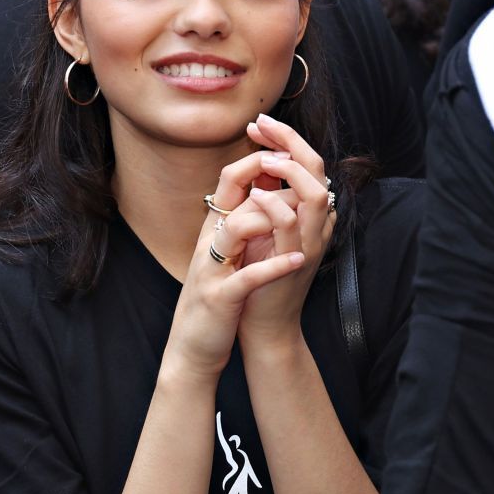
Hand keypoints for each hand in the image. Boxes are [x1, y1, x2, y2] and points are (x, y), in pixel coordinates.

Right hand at [165, 149, 310, 379]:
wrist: (193, 345)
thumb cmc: (217, 296)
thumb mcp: (228, 253)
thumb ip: (243, 221)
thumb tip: (269, 188)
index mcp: (215, 229)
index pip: (230, 179)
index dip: (258, 157)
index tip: (285, 149)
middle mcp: (210, 243)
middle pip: (232, 194)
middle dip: (267, 177)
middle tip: (296, 169)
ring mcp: (213, 269)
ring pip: (237, 228)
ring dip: (269, 217)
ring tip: (300, 215)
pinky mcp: (221, 298)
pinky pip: (247, 277)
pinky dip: (273, 266)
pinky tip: (296, 258)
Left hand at [230, 113, 332, 353]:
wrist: (264, 322)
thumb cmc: (261, 274)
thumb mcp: (265, 228)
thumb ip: (268, 197)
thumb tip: (260, 163)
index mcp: (312, 211)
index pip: (308, 162)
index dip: (285, 139)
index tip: (258, 125)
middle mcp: (319, 222)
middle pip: (317, 167)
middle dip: (288, 140)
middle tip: (260, 123)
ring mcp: (311, 241)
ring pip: (314, 192)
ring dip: (289, 169)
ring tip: (263, 156)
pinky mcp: (295, 259)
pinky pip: (291, 224)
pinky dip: (274, 204)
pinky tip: (254, 193)